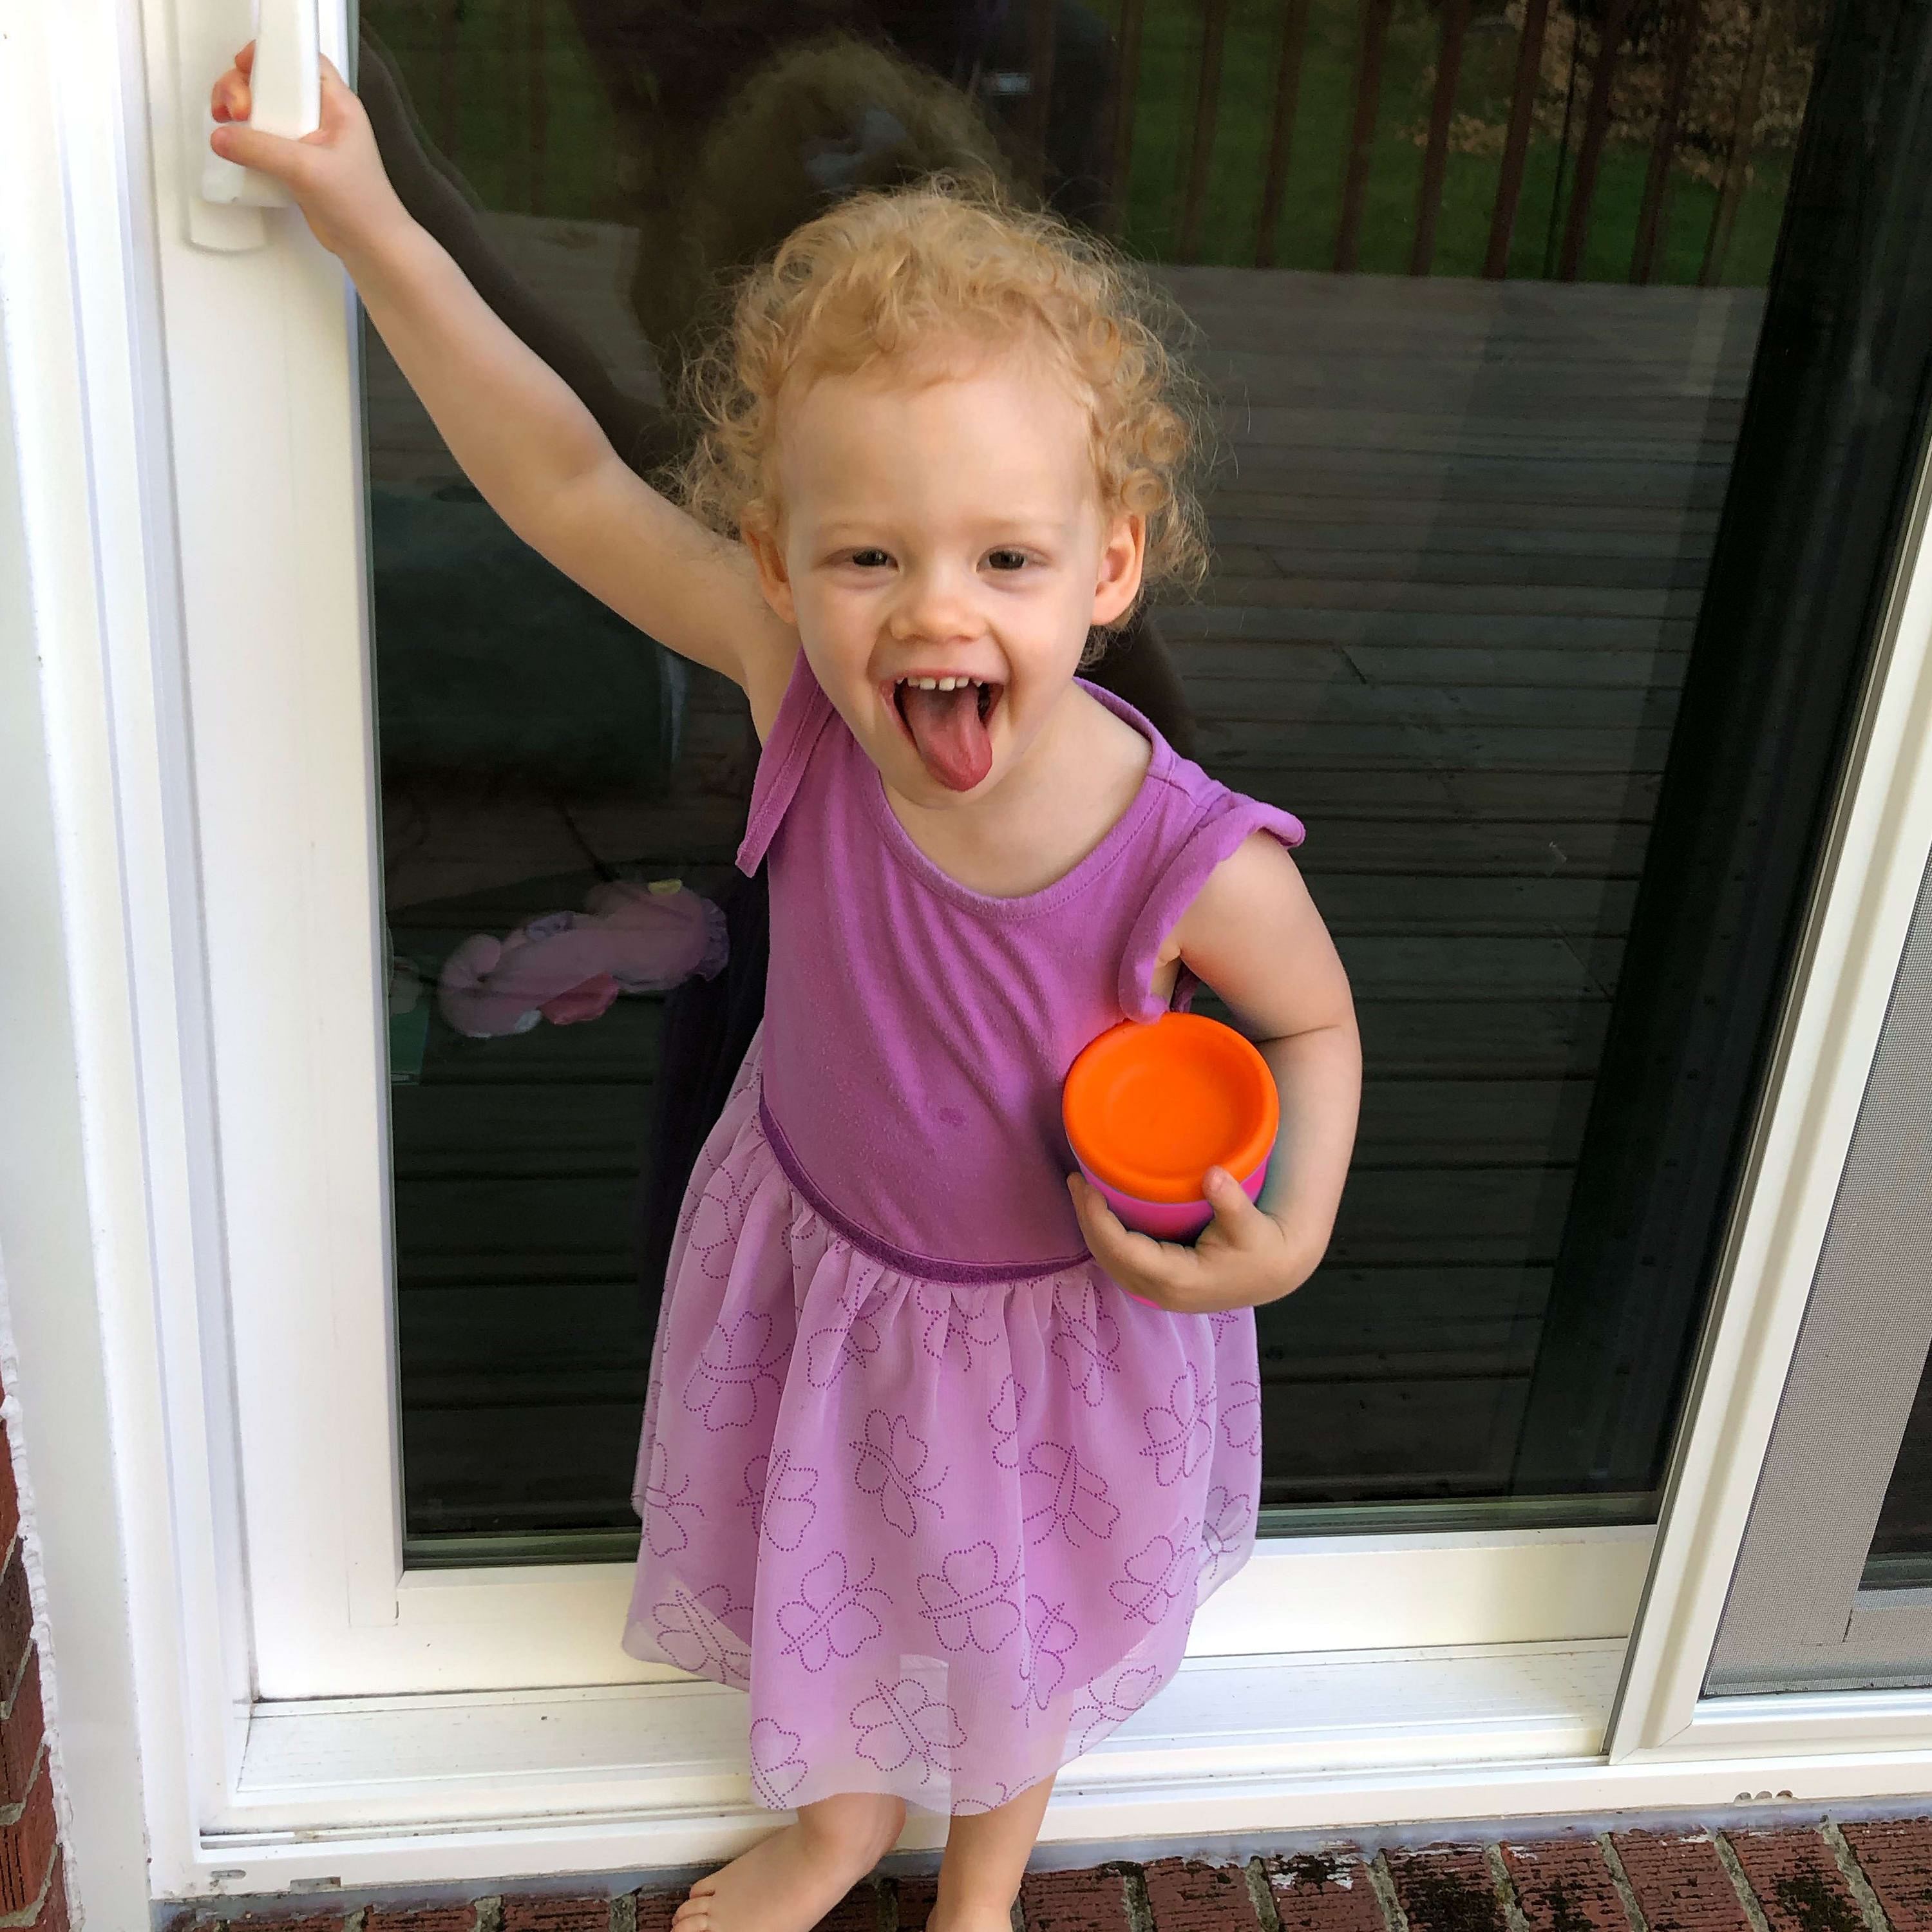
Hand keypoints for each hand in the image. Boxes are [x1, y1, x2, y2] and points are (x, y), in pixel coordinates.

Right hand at [211, 45, 407, 260]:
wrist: (371, 246)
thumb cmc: (363, 207)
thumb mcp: (308, 170)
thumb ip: (262, 150)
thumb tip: (224, 137)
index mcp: (337, 105)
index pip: (301, 59)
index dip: (270, 56)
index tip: (244, 68)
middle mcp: (322, 116)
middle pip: (274, 81)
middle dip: (245, 87)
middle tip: (236, 110)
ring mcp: (308, 139)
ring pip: (266, 109)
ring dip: (241, 112)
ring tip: (227, 123)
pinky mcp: (296, 161)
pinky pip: (265, 138)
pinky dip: (247, 138)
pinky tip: (237, 146)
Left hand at [1067, 1168, 1320, 1315]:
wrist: (1273, 1273)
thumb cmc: (1261, 1246)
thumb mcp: (1251, 1224)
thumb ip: (1231, 1202)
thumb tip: (1214, 1175)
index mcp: (1177, 1279)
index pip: (1122, 1250)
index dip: (1097, 1219)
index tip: (1085, 1187)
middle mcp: (1161, 1292)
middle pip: (1108, 1257)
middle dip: (1087, 1220)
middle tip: (1075, 1180)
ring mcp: (1158, 1293)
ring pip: (1111, 1263)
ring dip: (1092, 1229)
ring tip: (1081, 1192)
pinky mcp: (1159, 1286)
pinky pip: (1121, 1263)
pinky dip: (1106, 1238)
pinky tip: (1101, 1214)